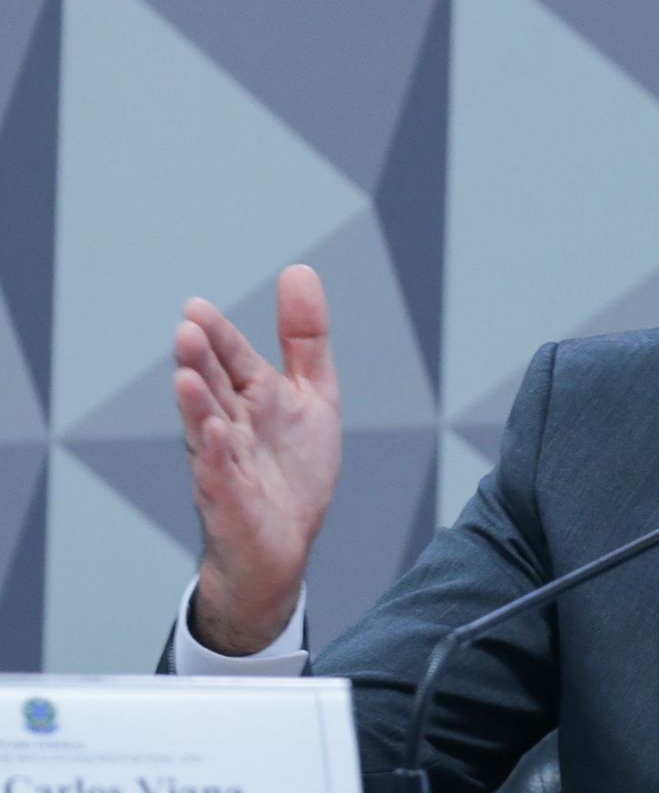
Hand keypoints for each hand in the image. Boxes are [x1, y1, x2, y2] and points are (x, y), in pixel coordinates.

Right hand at [173, 265, 341, 654]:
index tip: (197, 307)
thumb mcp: (313, 395)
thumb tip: (299, 271)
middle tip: (188, 330)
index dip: (219, 336)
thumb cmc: (292, 468)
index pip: (232, 360)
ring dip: (197, 405)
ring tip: (187, 377)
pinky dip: (215, 457)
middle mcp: (229, 426)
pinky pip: (220, 477)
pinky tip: (212, 435)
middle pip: (213, 388)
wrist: (283, 545)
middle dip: (201, 362)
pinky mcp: (231, 503)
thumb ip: (305, 339)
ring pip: (207, 430)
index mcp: (250, 398)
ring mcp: (225, 465)